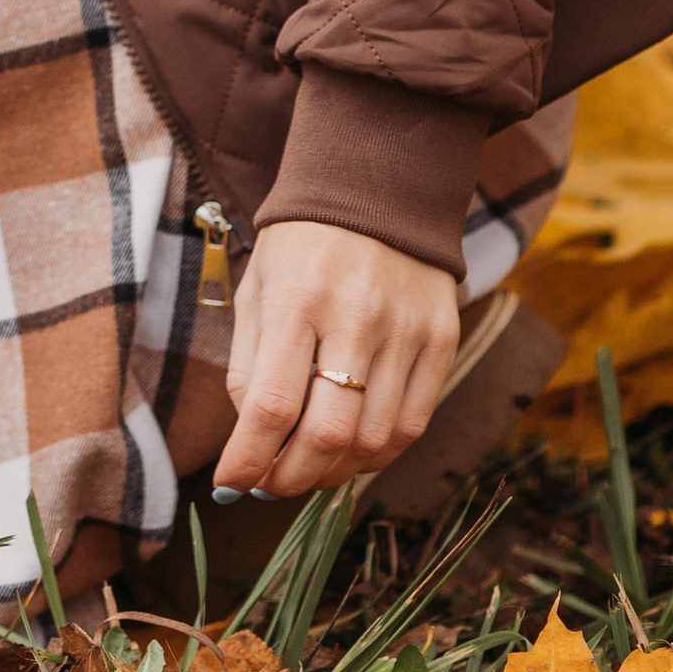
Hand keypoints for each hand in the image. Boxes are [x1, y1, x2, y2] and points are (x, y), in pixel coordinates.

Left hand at [213, 220, 458, 499]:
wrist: (376, 187)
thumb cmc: (300, 245)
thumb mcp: (256, 288)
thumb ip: (247, 364)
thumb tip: (249, 440)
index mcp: (295, 298)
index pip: (270, 404)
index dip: (247, 458)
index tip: (230, 484)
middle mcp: (355, 317)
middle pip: (327, 436)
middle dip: (290, 478)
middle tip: (270, 484)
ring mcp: (406, 332)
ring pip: (373, 443)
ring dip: (333, 472)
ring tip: (308, 466)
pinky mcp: (442, 341)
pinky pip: (412, 427)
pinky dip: (378, 455)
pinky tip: (352, 450)